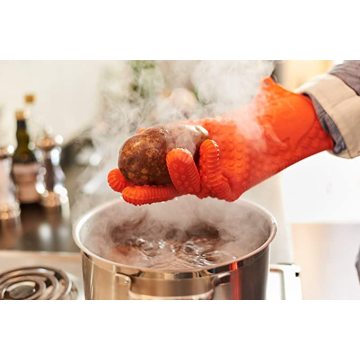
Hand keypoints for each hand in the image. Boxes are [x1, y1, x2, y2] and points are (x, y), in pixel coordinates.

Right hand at [108, 77, 332, 204]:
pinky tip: (209, 147)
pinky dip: (207, 165)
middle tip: (120, 185)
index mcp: (189, 162)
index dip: (137, 177)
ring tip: (176, 153)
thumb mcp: (206, 121)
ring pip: (186, 187)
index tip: (115, 174)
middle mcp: (198, 176)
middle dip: (142, 188)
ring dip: (176, 173)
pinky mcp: (232, 187)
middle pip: (165, 189)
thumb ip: (179, 127)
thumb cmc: (245, 118)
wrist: (284, 121)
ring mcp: (214, 183)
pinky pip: (213, 182)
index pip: (157, 174)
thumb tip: (146, 129)